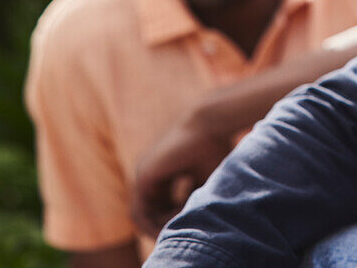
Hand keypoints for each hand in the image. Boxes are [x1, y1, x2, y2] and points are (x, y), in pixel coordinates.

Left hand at [131, 115, 232, 236]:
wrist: (210, 123)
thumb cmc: (215, 147)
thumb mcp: (205, 180)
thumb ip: (194, 200)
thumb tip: (192, 223)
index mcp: (162, 173)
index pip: (159, 206)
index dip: (173, 221)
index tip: (192, 225)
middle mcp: (149, 174)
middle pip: (149, 213)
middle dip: (164, 227)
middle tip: (184, 233)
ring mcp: (144, 174)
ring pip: (142, 214)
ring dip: (159, 228)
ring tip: (180, 230)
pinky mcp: (144, 175)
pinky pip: (141, 210)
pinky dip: (156, 222)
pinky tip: (175, 223)